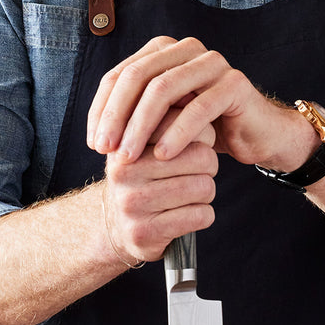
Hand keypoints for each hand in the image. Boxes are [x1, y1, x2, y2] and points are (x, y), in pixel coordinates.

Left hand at [86, 36, 317, 170]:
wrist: (255, 135)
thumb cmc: (204, 129)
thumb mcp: (163, 120)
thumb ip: (134, 115)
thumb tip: (97, 133)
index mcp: (164, 50)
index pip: (119, 75)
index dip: (101, 109)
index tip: (94, 143)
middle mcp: (186, 49)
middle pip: (138, 77)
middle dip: (116, 115)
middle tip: (106, 150)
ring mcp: (212, 62)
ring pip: (163, 89)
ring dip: (141, 126)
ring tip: (130, 157)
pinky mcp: (234, 83)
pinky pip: (198, 108)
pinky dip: (177, 133)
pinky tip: (164, 156)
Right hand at [100, 106, 217, 265]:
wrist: (115, 226)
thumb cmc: (143, 177)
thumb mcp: (146, 143)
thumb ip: (168, 117)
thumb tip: (193, 91)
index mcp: (126, 143)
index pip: (182, 124)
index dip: (200, 134)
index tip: (195, 143)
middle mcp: (124, 172)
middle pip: (202, 157)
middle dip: (209, 165)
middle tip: (198, 172)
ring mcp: (132, 204)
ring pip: (204, 187)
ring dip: (207, 192)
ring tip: (192, 193)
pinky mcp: (146, 233)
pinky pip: (201, 216)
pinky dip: (204, 215)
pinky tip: (188, 214)